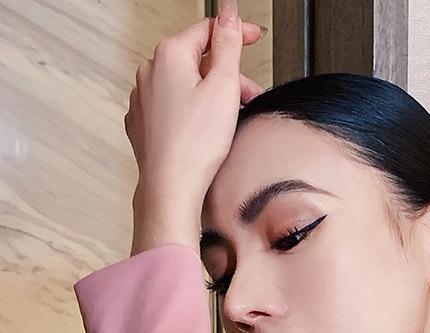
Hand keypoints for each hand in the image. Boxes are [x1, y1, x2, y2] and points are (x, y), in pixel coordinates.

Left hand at [126, 0, 264, 254]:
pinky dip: (192, 112)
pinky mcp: (143, 123)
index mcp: (170, 55)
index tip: (252, 36)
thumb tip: (228, 14)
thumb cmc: (195, 144)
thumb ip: (228, 45)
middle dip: (227, 74)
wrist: (171, 186)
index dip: (235, 31)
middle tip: (250, 95)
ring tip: (230, 119)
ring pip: (185, 84)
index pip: (207, 29)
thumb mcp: (224, 87)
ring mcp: (143, 98)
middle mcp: (150, 71)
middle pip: (197, 59)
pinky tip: (206, 131)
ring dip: (210, 94)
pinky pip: (173, 107)